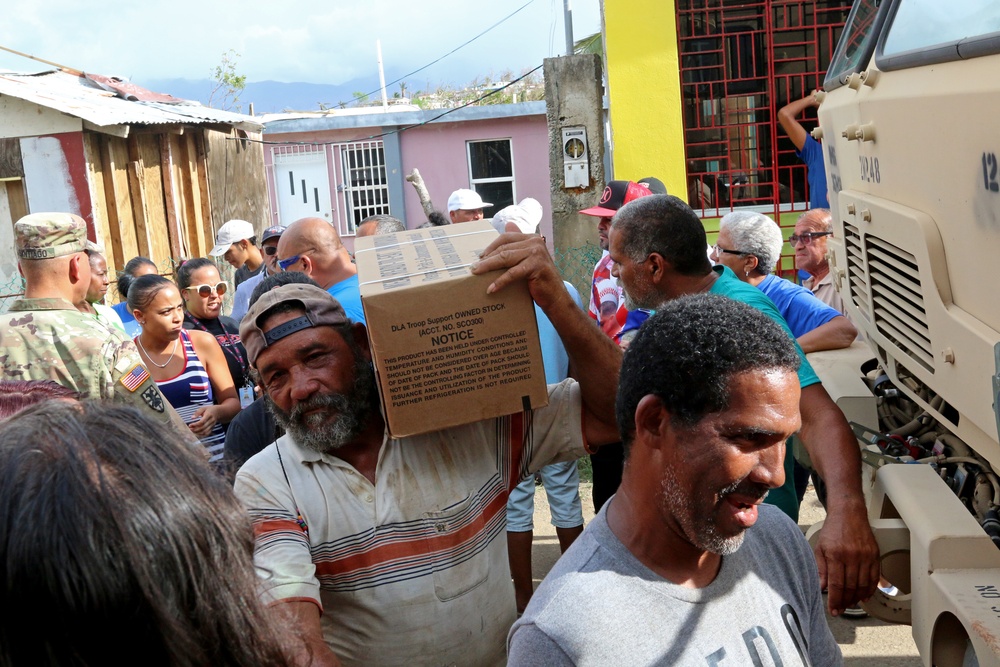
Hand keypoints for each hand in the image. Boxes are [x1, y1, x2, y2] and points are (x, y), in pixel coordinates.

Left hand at [190, 406, 216, 436]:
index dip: (195, 424)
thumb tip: (192, 418)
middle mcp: (211, 421)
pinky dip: (201, 435)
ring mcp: (212, 425)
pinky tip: (196, 434)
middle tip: (189, 429)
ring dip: (197, 433)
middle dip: (195, 429)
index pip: (202, 422)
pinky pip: (207, 434)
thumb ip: (197, 412)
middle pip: (203, 428)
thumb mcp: (203, 408)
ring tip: (192, 432)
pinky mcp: (212, 428)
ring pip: (205, 432)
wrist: (218, 412)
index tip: (190, 425)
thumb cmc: (209, 410)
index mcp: (209, 415)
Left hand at [471, 233, 568, 309]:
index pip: (506, 238)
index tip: (480, 257)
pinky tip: (491, 289)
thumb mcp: (529, 258)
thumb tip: (508, 224)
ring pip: (505, 258)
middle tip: (474, 268)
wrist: (556, 296)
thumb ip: (518, 243)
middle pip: (504, 248)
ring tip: (477, 273)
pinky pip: (512, 273)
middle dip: (487, 258)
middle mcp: (535, 242)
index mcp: (532, 238)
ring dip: (488, 267)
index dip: (491, 247)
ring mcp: (537, 253)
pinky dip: (500, 281)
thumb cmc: (540, 279)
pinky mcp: (536, 266)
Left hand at [814, 500, 879, 614]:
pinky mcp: (875, 555)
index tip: (833, 610)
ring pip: (864, 585)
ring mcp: (865, 556)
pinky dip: (870, 589)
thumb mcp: (820, 547)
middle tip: (841, 609)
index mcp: (836, 555)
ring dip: (857, 598)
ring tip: (850, 604)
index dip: (835, 600)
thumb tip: (822, 588)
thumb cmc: (832, 530)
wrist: (849, 513)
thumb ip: (820, 568)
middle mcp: (852, 556)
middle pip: (851, 587)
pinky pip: (874, 577)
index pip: (836, 584)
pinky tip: (864, 596)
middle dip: (845, 602)